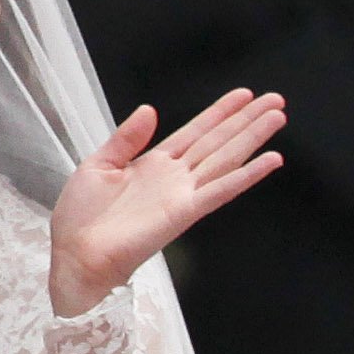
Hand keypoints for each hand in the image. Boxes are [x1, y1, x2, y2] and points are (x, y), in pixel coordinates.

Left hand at [48, 90, 285, 318]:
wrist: (74, 257)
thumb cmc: (79, 220)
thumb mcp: (98, 165)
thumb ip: (126, 138)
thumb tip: (150, 110)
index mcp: (153, 164)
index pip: (195, 132)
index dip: (220, 113)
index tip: (243, 96)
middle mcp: (174, 178)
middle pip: (219, 141)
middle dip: (247, 120)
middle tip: (276, 99)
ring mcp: (182, 195)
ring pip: (226, 159)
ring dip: (254, 138)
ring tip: (279, 116)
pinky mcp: (184, 213)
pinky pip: (222, 191)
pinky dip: (247, 175)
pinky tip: (271, 160)